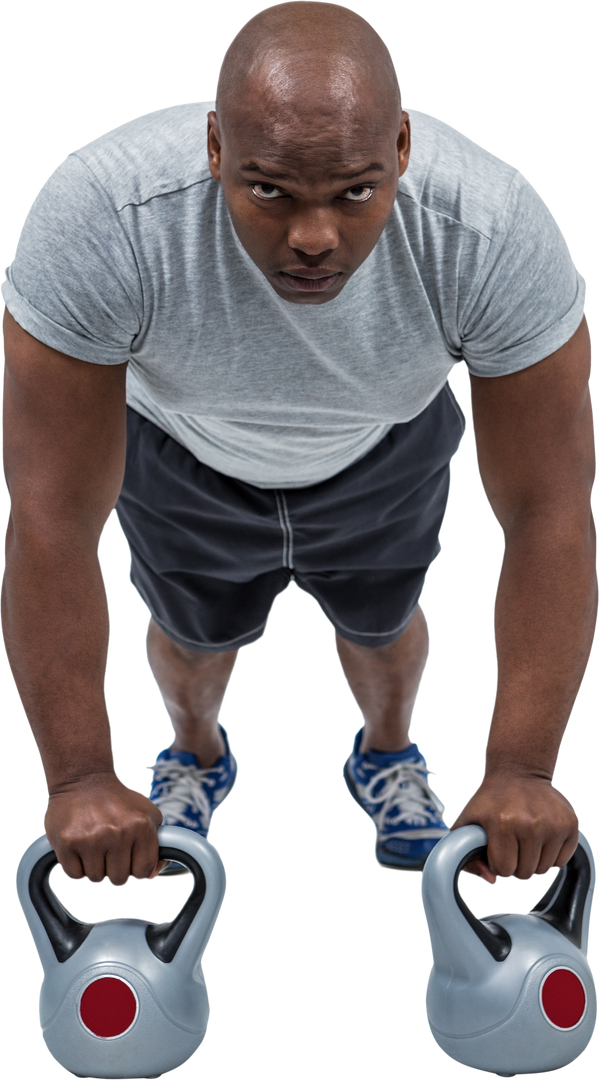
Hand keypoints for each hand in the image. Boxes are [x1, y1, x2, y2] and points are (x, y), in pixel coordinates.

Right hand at [42, 773, 169, 886]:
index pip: (142, 872)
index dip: (135, 870)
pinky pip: (74, 875)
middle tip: (109, 853)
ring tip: (94, 848)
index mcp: (140, 826)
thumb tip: (150, 877)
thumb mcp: (147, 814)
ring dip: (94, 869)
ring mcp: (90, 838)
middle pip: (118, 879)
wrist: (83, 778)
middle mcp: (117, 833)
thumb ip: (158, 845)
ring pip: (95, 879)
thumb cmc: (117, 800)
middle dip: (114, 871)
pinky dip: (76, 869)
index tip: (129, 861)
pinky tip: (80, 851)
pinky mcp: (67, 842)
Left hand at [449, 773, 580, 886]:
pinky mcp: (570, 824)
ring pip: (544, 870)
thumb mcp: (468, 821)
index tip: (497, 849)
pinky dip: (551, 856)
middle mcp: (530, 823)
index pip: (503, 869)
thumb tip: (492, 881)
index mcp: (501, 823)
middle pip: (525, 872)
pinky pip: (562, 861)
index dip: (498, 862)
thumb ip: (467, 856)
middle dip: (516, 863)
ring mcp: (553, 824)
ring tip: (526, 840)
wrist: (519, 771)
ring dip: (533, 861)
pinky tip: (541, 838)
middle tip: (512, 844)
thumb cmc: (491, 800)